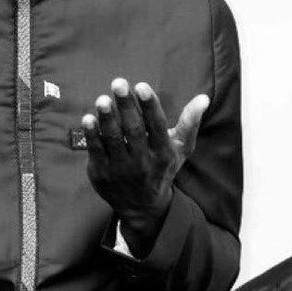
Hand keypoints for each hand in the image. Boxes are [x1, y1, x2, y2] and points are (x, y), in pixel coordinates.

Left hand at [83, 79, 208, 256]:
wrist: (142, 207)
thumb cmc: (162, 169)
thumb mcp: (180, 149)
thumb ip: (190, 123)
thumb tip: (203, 98)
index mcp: (163, 153)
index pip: (157, 126)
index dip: (149, 106)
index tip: (142, 86)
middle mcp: (143, 162)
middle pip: (134, 130)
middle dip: (126, 105)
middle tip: (118, 83)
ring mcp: (121, 169)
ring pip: (114, 140)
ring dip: (107, 118)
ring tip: (102, 99)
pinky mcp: (102, 173)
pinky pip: (96, 151)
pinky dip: (92, 135)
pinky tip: (88, 118)